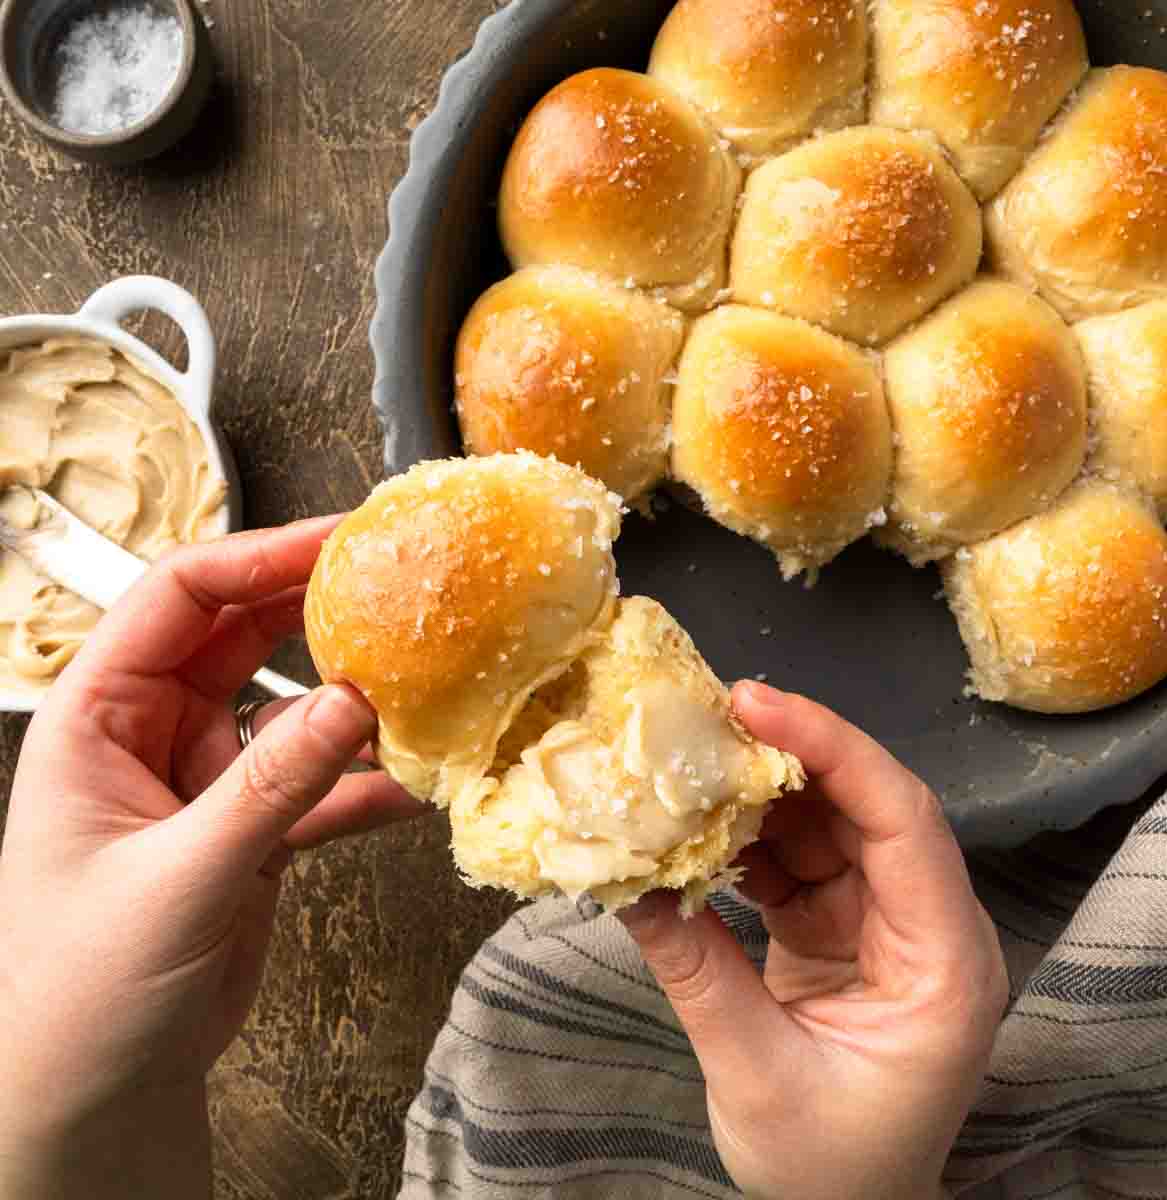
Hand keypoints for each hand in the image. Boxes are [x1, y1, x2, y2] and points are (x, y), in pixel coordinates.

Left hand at [0, 517, 421, 1198]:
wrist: (99, 1096)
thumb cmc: (80, 992)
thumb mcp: (177, 877)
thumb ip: (271, 787)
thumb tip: (355, 700)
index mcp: (99, 716)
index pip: (178, 598)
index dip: (257, 558)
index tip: (336, 541)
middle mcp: (154, 732)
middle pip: (242, 634)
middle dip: (316, 608)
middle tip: (395, 582)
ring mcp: (208, 778)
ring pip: (293, 707)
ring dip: (355, 701)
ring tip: (422, 678)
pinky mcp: (253, 827)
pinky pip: (322, 783)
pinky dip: (369, 785)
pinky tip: (418, 785)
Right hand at [619, 682, 1007, 1199]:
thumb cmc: (830, 1171)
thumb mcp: (758, 1075)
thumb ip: (696, 971)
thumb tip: (628, 879)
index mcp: (946, 962)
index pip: (903, 821)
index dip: (833, 750)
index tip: (758, 705)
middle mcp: (927, 926)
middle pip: (867, 806)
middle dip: (789, 755)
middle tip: (709, 713)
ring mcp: (883, 923)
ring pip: (827, 823)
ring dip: (759, 793)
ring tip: (689, 762)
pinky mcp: (840, 927)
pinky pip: (795, 859)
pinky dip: (744, 839)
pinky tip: (697, 826)